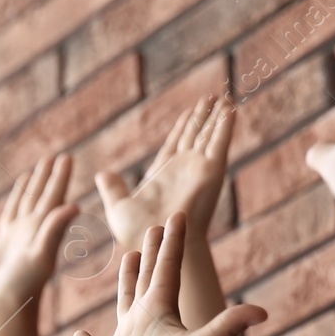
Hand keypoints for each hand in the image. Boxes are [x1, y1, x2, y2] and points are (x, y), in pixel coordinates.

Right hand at [0, 155, 78, 326]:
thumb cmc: (23, 288)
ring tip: (28, 176)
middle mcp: (25, 234)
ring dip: (23, 194)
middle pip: (36, 199)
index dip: (58, 177)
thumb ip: (54, 230)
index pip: (52, 198)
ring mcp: (8, 245)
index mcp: (39, 230)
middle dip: (43, 178)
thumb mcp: (41, 256)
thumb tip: (74, 205)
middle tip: (53, 157)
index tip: (66, 156)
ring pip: (16, 212)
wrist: (3, 313)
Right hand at [74, 214, 266, 335]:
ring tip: (127, 259)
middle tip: (152, 225)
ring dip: (126, 281)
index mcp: (164, 313)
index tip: (175, 215)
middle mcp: (147, 324)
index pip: (169, 269)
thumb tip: (263, 312)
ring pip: (125, 303)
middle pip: (148, 279)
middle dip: (152, 252)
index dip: (173, 242)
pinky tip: (78, 335)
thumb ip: (228, 326)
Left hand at [97, 96, 231, 246]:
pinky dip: (226, 125)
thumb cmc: (137, 232)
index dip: (184, 126)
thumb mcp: (118, 206)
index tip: (190, 110)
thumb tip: (103, 175)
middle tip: (213, 96)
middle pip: (195, 135)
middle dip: (203, 116)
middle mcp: (183, 169)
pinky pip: (219, 142)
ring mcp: (198, 168)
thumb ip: (113, 188)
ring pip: (210, 135)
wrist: (157, 239)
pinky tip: (231, 109)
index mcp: (163, 174)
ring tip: (226, 97)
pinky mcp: (210, 169)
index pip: (176, 143)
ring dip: (218, 116)